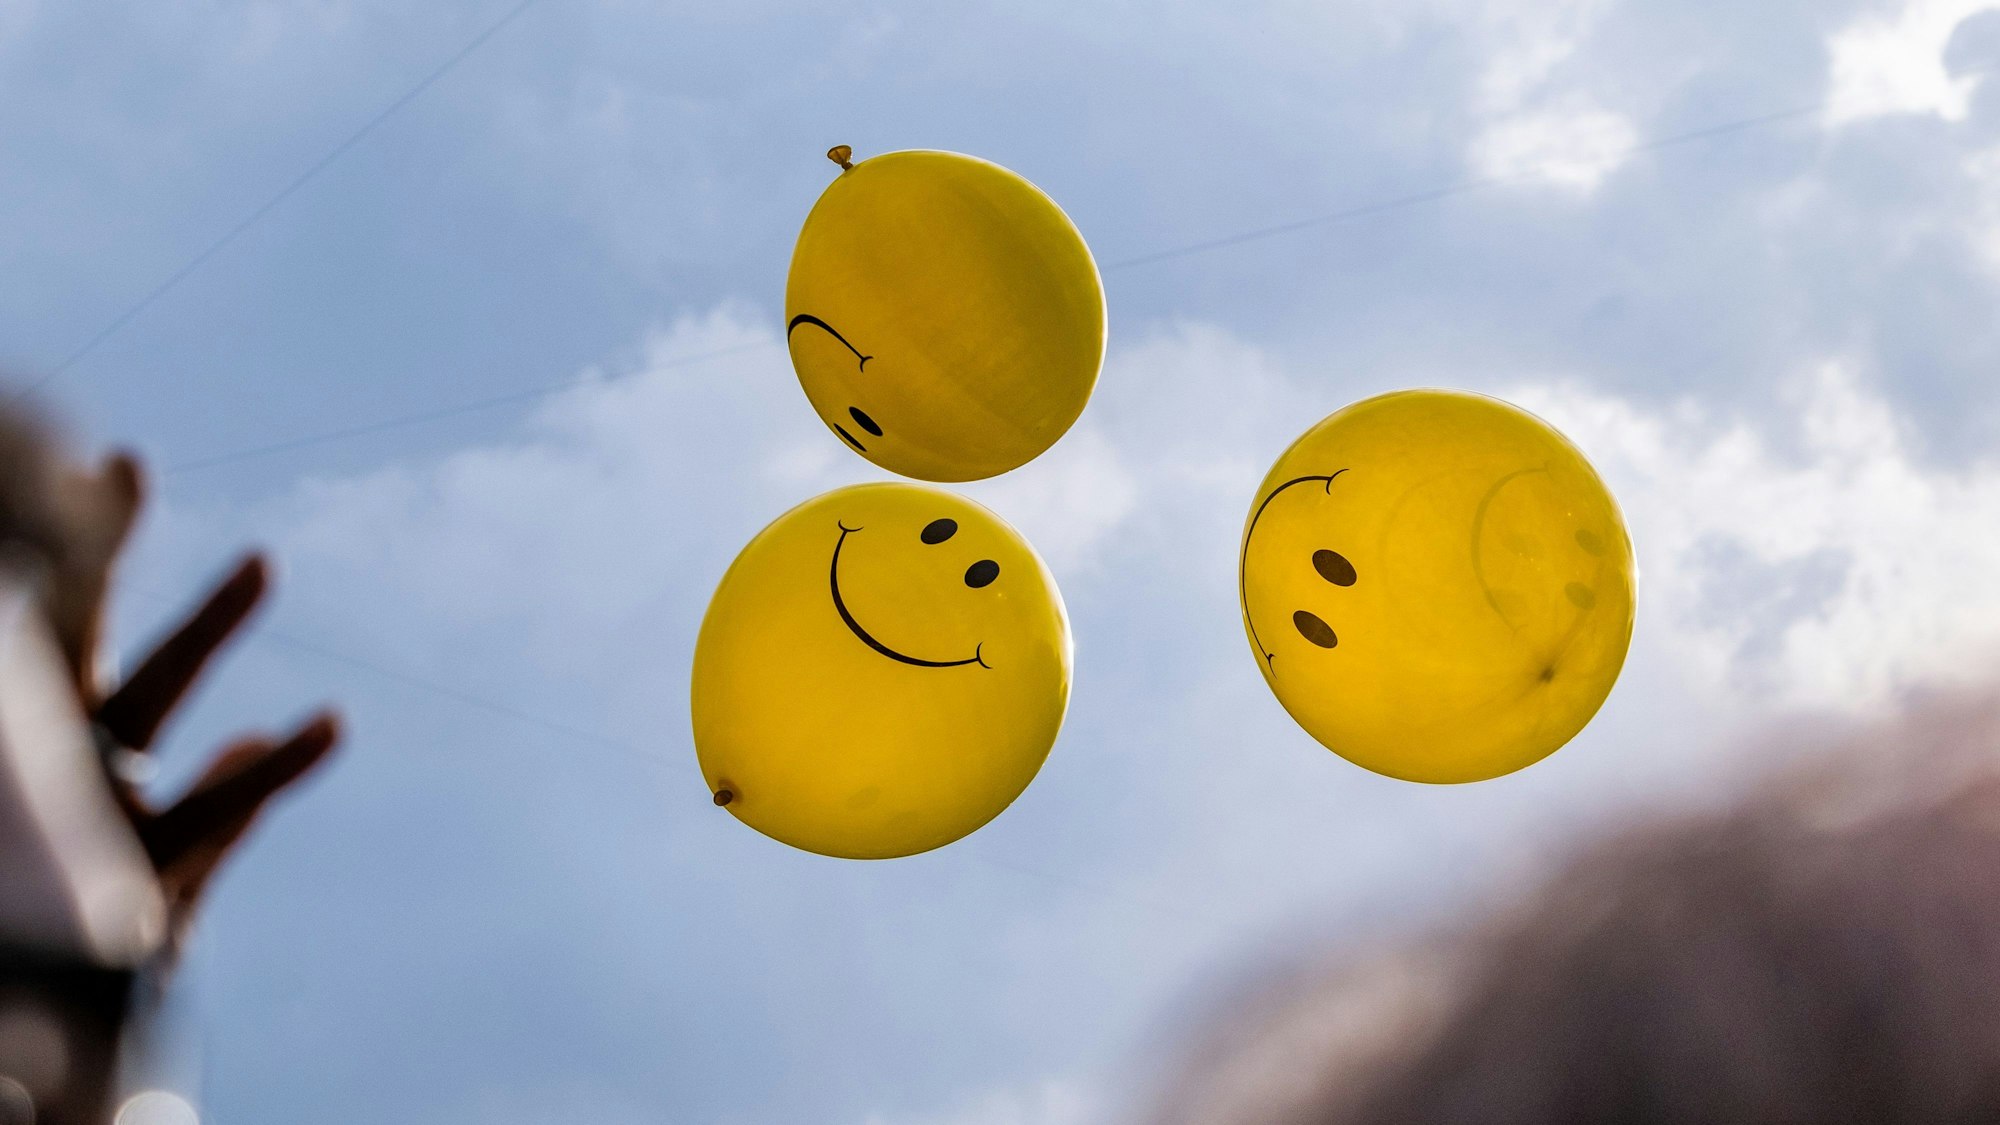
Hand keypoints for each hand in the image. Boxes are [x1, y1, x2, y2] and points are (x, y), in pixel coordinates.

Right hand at [44, 451, 339, 935]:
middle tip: (121, 462)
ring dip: (204, 627)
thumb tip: (244, 741)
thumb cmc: (111, 946)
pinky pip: (212, 811)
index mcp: (52, 753)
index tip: (103, 462)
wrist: (56, 1036)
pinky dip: (274, 773)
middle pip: (72, 637)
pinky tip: (327, 724)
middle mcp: (58, 766)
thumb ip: (215, 808)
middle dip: (91, 549)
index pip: (64, 629)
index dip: (83, 547)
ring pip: (144, 697)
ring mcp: (83, 812)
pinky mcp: (126, 869)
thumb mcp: (163, 872)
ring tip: (262, 559)